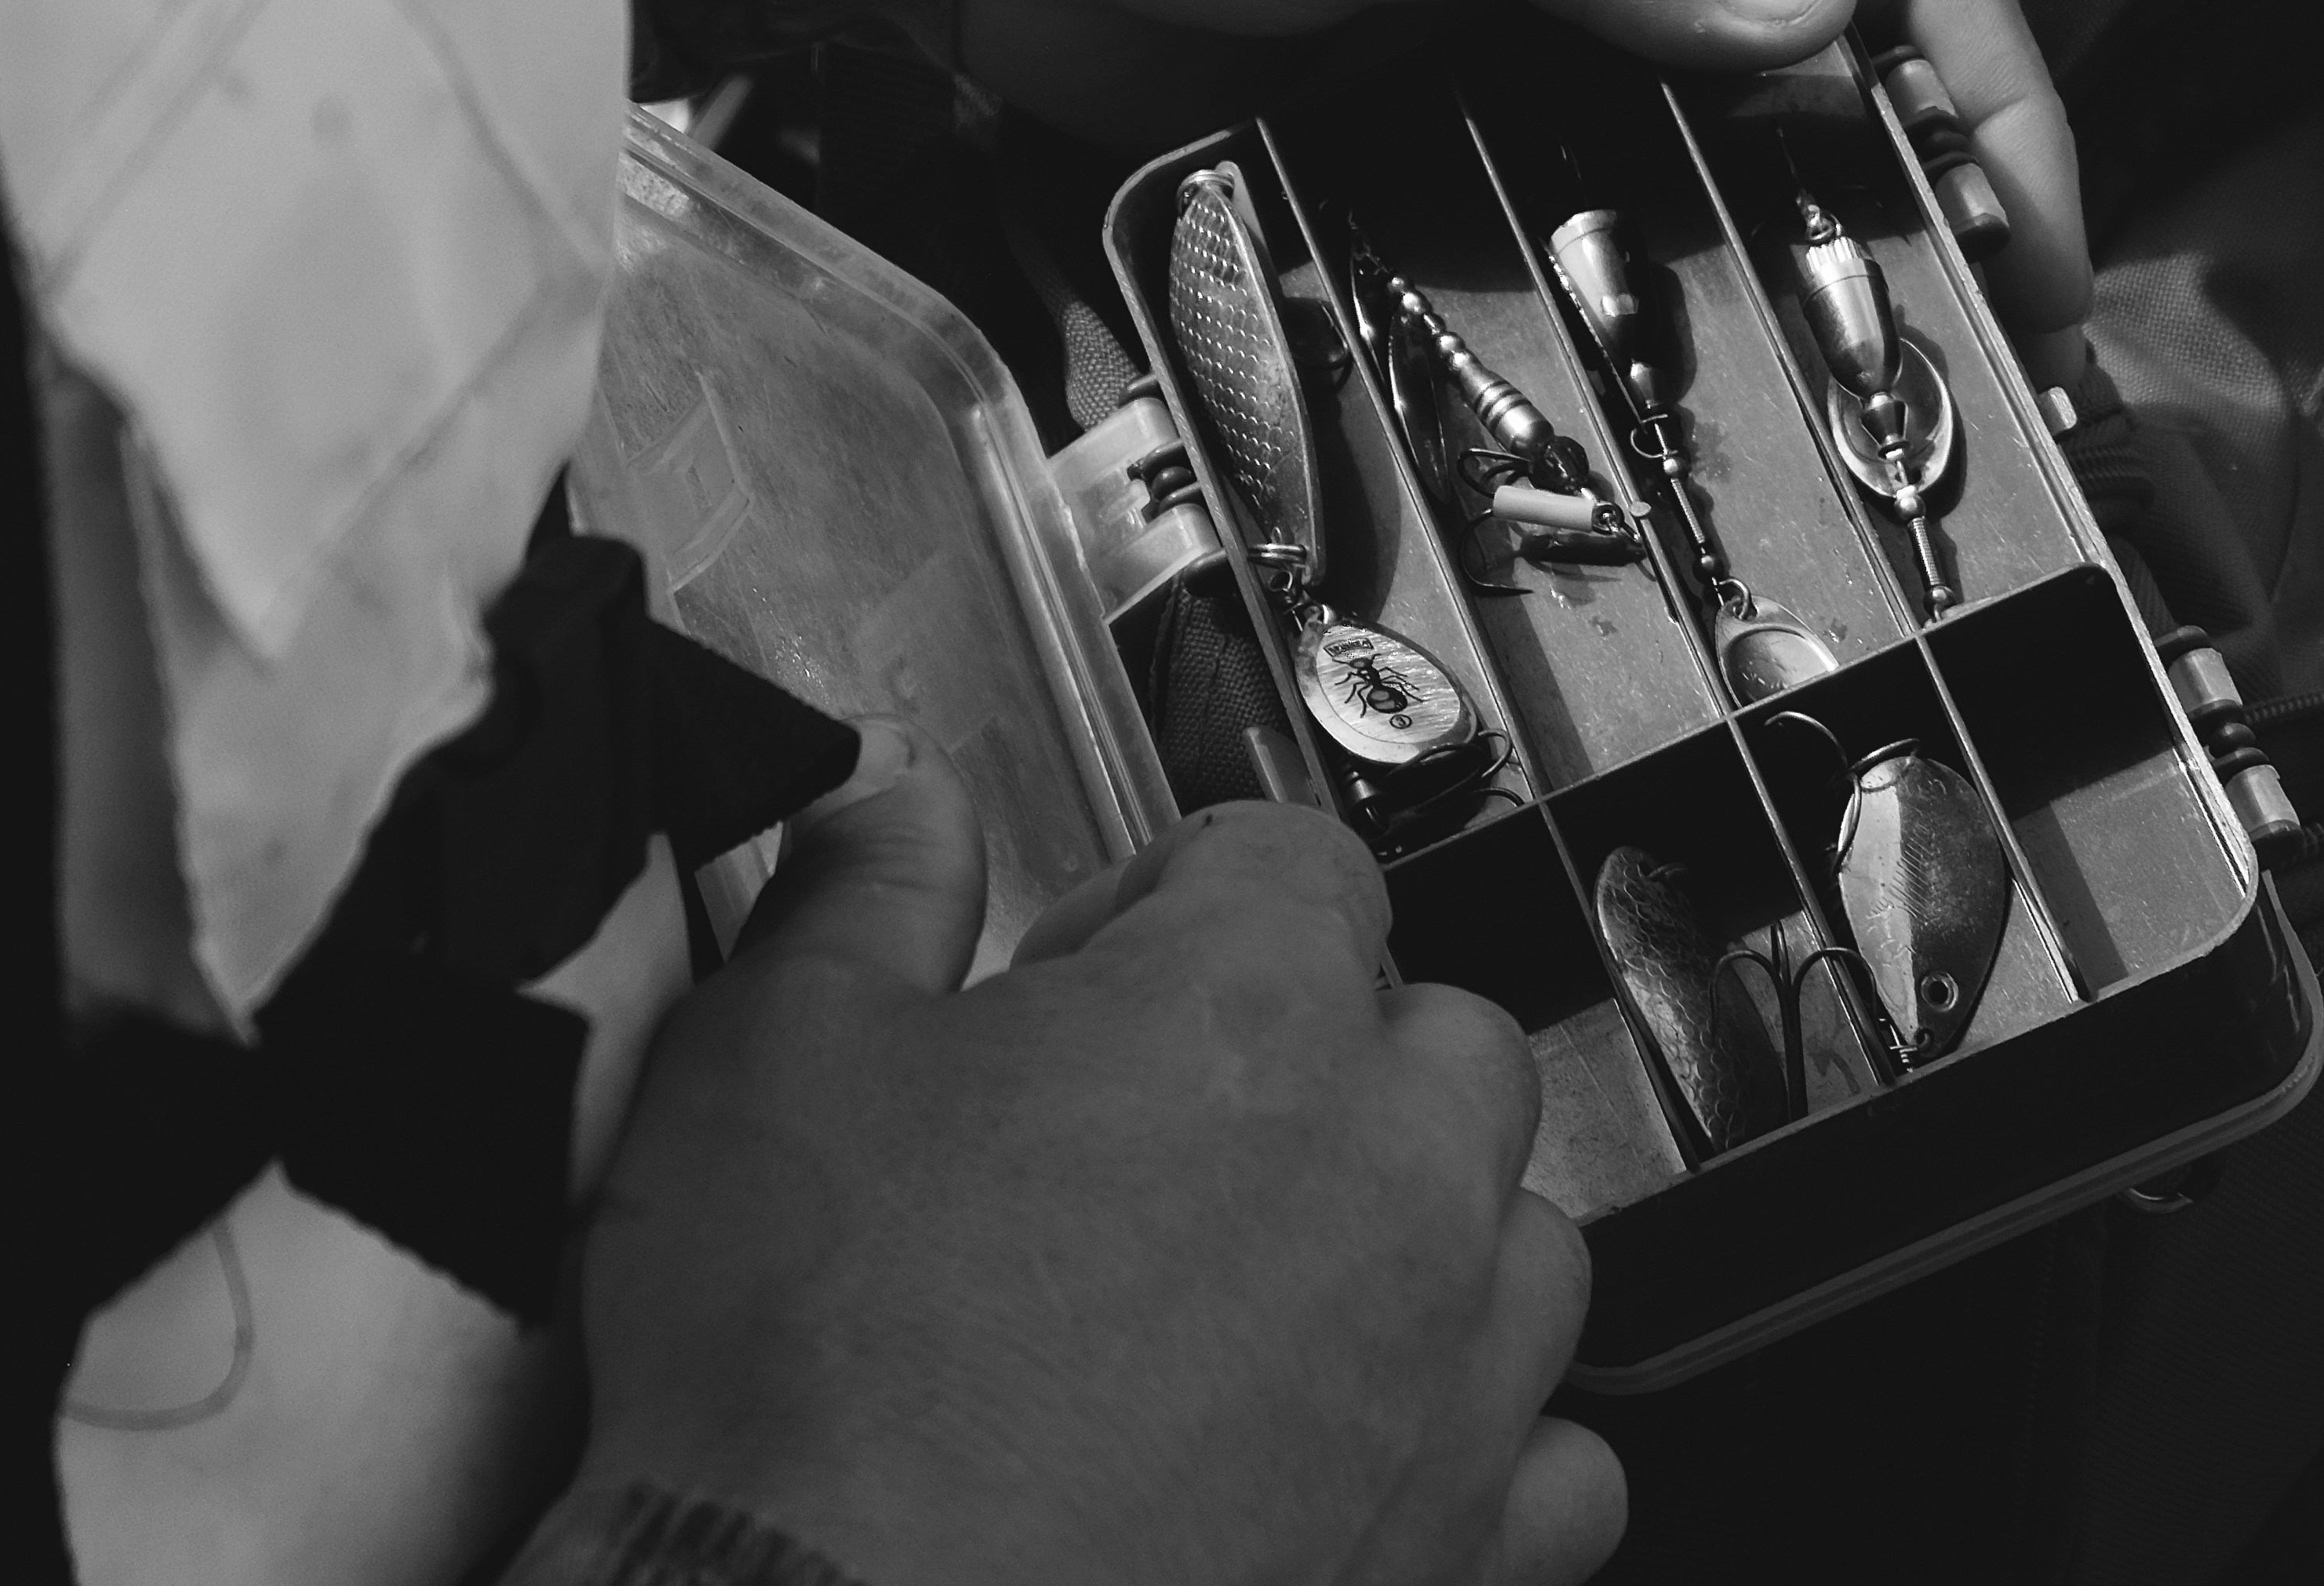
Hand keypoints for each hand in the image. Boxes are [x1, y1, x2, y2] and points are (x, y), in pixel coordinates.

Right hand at [565, 723, 1624, 1585]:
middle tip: (1157, 1139)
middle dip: (1322, 1058)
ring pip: (1522, 1241)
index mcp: (1248, 1014)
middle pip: (1440, 1042)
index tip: (1084, 973)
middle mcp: (1395, 1177)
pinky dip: (1483, 1447)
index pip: (1294, 862)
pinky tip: (1363, 1456)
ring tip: (1259, 1295)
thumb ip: (863, 899)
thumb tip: (905, 811)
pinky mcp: (1466, 1549)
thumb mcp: (764, 1065)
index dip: (1173, 898)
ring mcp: (1453, 1375)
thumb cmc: (806, 1390)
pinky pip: (1560, 1466)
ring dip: (1422, 1238)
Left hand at [936, 0, 2090, 361]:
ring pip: (1712, 189)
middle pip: (1836, 93)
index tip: (2046, 263)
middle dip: (1932, 226)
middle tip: (1970, 396)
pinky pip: (1563, 248)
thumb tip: (1823, 23)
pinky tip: (1653, 414)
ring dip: (1792, 295)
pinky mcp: (1428, 156)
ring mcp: (1526, 64)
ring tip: (1843, 441)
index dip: (2005, 100)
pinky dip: (1628, 321)